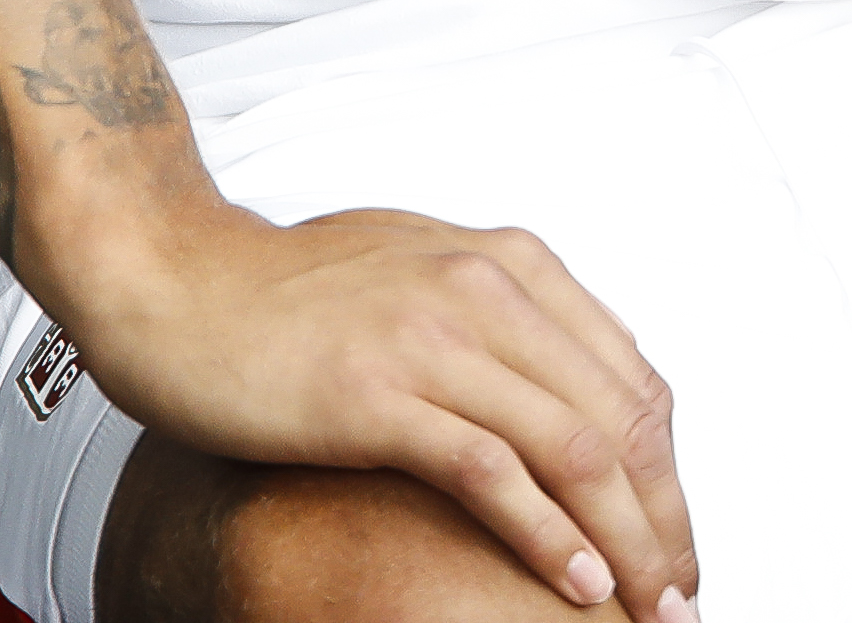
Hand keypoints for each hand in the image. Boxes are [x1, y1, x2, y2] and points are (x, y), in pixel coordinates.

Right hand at [63, 196, 696, 615]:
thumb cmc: (283, 290)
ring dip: (628, 538)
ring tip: (650, 605)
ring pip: (576, 448)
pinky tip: (579, 584)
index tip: (674, 536)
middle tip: (680, 591)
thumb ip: (494, 312)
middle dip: (665, 515)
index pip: (632, 377)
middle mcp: (490, 290)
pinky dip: (549, 536)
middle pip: (624, 417)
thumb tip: (559, 379)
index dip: (668, 470)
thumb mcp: (420, 272)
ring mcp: (436, 340)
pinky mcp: (379, 395)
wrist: (171, 278)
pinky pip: (492, 472)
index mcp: (511, 264)